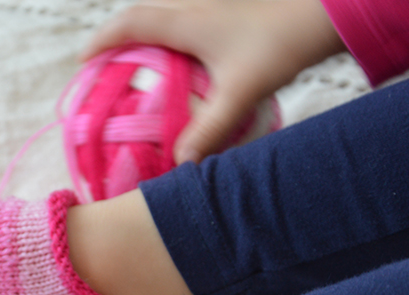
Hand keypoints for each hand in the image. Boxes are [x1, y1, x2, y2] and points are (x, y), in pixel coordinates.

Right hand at [82, 0, 344, 162]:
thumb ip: (209, 130)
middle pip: (141, 12)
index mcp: (184, 21)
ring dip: (145, 29)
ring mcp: (211, 3)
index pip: (129, 25)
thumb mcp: (240, 93)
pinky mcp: (229, 7)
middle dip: (117, 34)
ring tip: (138, 58)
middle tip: (105, 60)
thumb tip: (181, 164)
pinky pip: (186, 14)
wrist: (324, 10)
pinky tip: (185, 55)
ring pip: (164, 10)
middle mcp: (192, 4)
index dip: (102, 42)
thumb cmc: (279, 44)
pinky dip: (172, 31)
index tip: (84, 62)